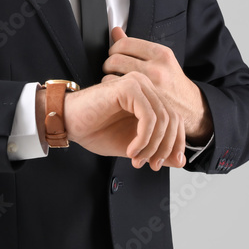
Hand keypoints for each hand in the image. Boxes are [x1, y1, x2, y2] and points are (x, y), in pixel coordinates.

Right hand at [45, 72, 185, 170]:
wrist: (68, 122)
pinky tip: (130, 149)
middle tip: (150, 165)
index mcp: (149, 96)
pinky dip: (143, 139)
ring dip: (152, 146)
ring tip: (136, 158)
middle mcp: (146, 86)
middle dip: (164, 148)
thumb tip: (181, 162)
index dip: (175, 144)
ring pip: (163, 120)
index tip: (166, 163)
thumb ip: (157, 151)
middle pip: (173, 119)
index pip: (176, 119)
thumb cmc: (96, 130)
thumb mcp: (135, 146)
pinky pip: (148, 118)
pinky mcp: (128, 88)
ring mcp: (137, 84)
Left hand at [102, 26, 212, 143]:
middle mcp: (157, 68)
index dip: (114, 48)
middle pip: (115, 59)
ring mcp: (150, 86)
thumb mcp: (159, 59)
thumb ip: (136, 47)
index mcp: (161, 53)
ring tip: (112, 80)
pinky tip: (118, 91)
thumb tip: (115, 31)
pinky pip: (117, 90)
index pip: (124, 43)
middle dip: (108, 63)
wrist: (190, 106)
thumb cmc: (172, 81)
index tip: (114, 54)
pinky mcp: (144, 101)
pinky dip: (113, 90)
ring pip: (112, 75)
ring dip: (107, 77)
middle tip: (110, 69)